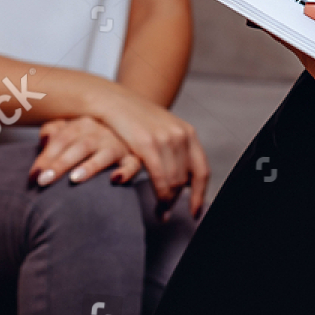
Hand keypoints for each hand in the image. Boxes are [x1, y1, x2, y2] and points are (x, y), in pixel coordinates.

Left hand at [30, 117, 140, 187]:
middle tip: (44, 181)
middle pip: (79, 146)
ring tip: (74, 179)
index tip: (33, 176)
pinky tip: (116, 179)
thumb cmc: (89, 134)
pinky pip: (133, 164)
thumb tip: (44, 139)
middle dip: (61, 164)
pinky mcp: (133, 157)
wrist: (126, 127)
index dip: (46, 156)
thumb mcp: (71, 128)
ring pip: (104, 154)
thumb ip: (54, 131)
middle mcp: (101, 132)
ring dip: (90, 166)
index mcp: (83, 123)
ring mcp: (118, 144)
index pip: (61, 138)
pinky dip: (126, 171)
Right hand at [94, 89, 210, 217]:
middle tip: (167, 213)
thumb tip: (182, 180)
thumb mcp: (161, 131)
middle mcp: (181, 135)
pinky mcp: (148, 143)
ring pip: (174, 182)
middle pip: (186, 179)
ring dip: (168, 201)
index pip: (202, 170)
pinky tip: (156, 204)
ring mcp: (165, 139)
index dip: (200, 194)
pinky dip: (161, 196)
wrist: (112, 100)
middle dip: (178, 201)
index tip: (195, 212)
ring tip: (161, 212)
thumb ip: (174, 151)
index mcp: (188, 132)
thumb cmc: (134, 120)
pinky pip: (160, 178)